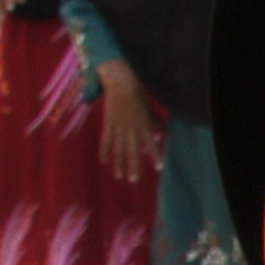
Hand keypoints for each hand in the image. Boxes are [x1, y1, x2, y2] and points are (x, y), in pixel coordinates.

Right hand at [95, 65, 159, 179]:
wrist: (120, 84)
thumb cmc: (138, 97)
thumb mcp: (149, 111)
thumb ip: (155, 123)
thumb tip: (161, 135)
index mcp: (143, 125)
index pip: (152, 144)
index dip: (155, 155)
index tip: (159, 167)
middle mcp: (131, 129)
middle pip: (131, 151)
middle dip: (132, 166)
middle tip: (133, 180)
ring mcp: (118, 128)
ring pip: (118, 149)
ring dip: (118, 163)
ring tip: (119, 176)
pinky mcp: (108, 124)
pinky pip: (106, 141)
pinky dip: (105, 151)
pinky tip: (104, 162)